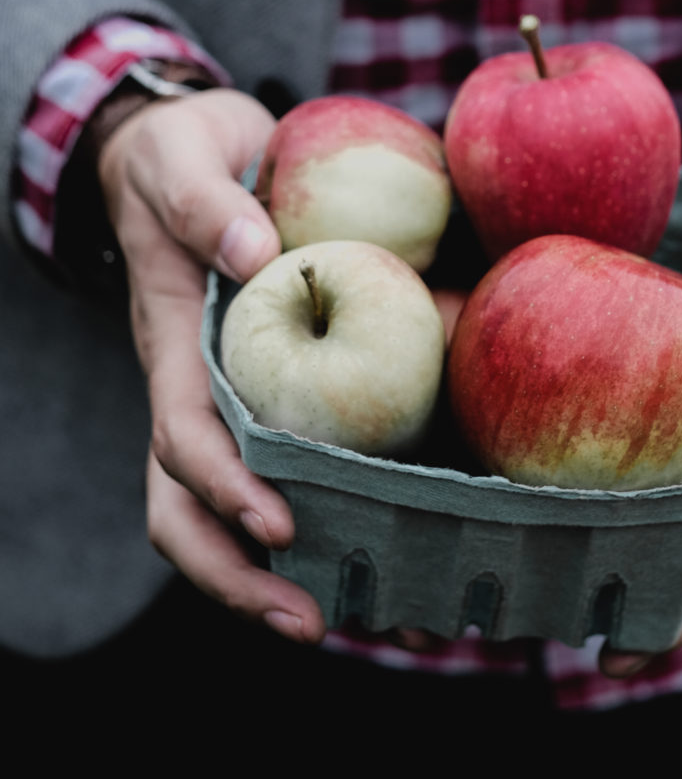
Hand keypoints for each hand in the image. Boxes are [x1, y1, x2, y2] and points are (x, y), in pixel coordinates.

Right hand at [98, 88, 325, 642]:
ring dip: (294, 573)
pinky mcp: (285, 392)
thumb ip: (204, 203)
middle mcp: (204, 391)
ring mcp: (240, 400)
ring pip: (244, 512)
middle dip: (242, 578)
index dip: (224, 489)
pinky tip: (409, 544)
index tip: (277, 527)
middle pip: (194, 511)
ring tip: (374, 615)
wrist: (194, 155)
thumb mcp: (180, 159)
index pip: (183, 438)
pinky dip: (348, 514)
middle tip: (314, 623)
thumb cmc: (180, 159)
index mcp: (175, 347)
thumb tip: (253, 247)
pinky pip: (307, 465)